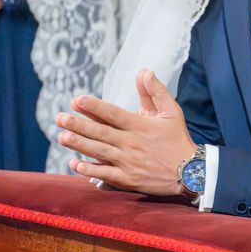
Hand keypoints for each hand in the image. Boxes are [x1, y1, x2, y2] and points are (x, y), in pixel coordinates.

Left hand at [57, 69, 196, 196]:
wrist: (190, 172)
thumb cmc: (178, 139)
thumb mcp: (172, 112)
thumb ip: (156, 91)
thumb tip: (145, 72)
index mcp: (141, 126)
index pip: (114, 114)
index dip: (95, 107)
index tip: (78, 99)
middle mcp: (132, 143)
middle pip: (101, 132)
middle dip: (79, 125)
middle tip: (59, 117)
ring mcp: (128, 162)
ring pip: (99, 152)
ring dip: (79, 144)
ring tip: (62, 136)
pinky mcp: (127, 179)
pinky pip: (105, 174)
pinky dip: (89, 170)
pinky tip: (74, 164)